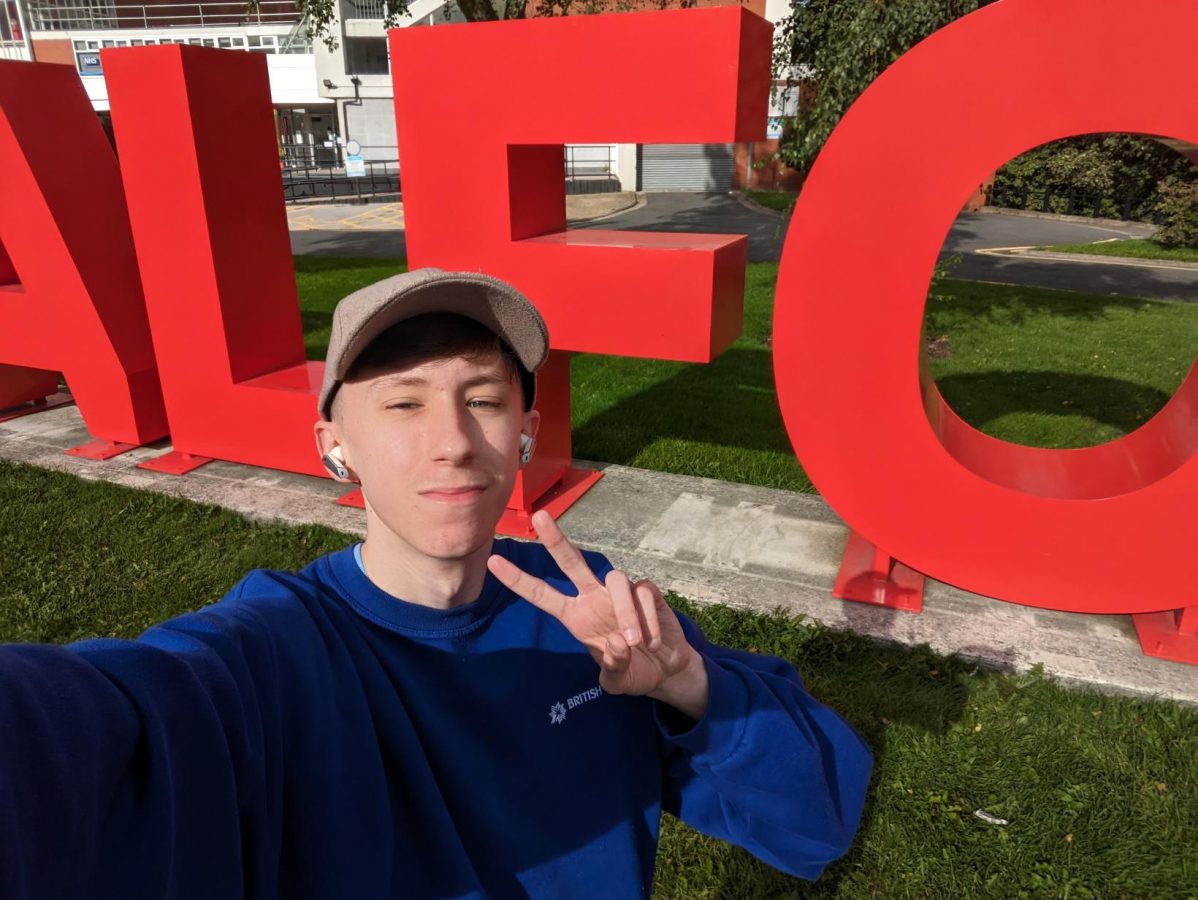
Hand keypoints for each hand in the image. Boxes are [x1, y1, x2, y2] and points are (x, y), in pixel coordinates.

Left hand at [487, 511, 707, 718]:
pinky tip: (655, 641)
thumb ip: (613, 668)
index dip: (518, 579)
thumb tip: (618, 644)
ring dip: (626, 613)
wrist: (667, 668)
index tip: (493, 561)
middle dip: (555, 539)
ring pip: (617, 579)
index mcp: (576, 616)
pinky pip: (644, 594)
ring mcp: (620, 592)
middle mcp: (594, 597)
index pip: (542, 594)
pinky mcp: (647, 592)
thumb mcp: (617, 682)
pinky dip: (649, 619)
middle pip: (572, 561)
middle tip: (539, 516)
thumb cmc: (632, 670)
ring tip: (635, 642)